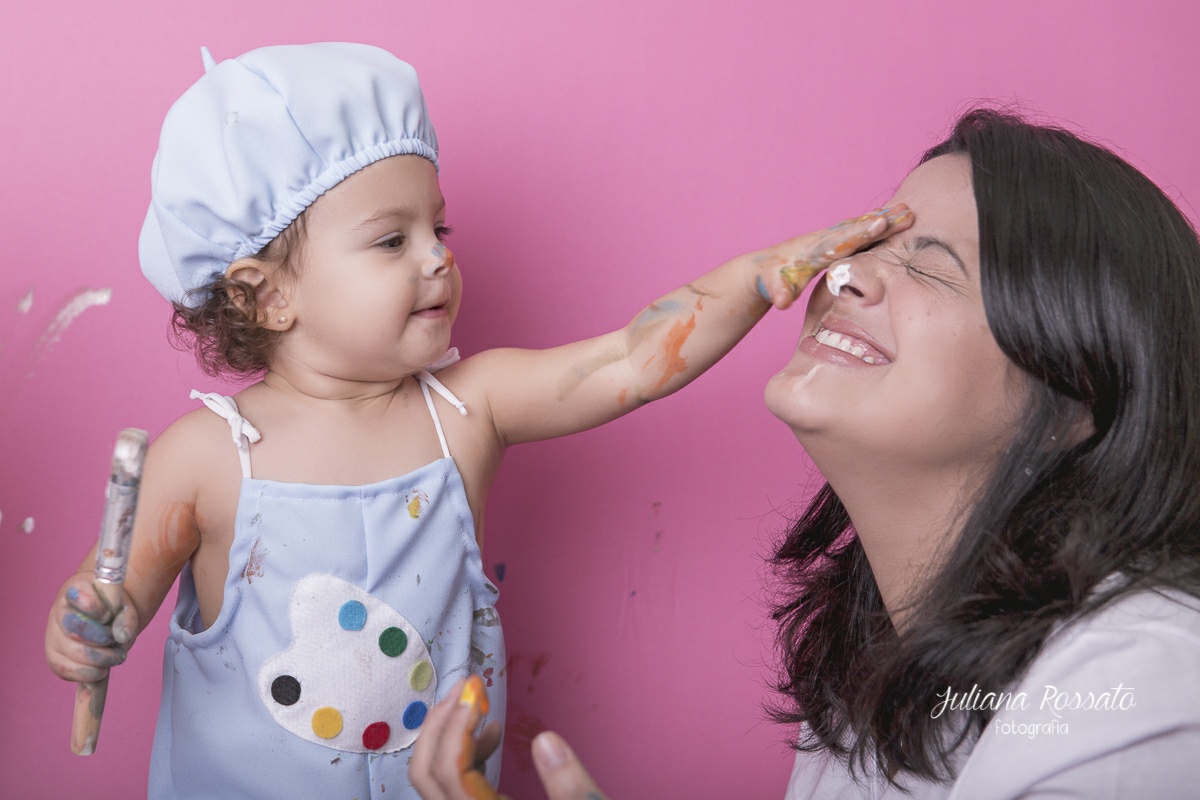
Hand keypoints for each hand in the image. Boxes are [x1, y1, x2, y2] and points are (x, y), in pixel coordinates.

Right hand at [45, 573, 137, 683]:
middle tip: (115, 641)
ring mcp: (53, 636)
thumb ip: (127, 618)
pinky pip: (65, 670)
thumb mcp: (125, 607)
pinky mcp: (54, 657)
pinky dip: (88, 674)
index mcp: (76, 590)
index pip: (79, 595)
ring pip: (73, 652)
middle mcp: (59, 612)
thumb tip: (122, 636)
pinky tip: (102, 670)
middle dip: (101, 638)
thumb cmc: (113, 609)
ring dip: (100, 659)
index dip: (95, 608)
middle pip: (75, 628)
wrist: (103, 617)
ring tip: (116, 656)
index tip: (108, 615)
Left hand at [411, 677, 607, 799]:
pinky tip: (492, 738)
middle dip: (441, 724)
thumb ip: (569, 787)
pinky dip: (462, 754)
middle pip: (426, 774)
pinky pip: (451, 787)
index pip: (448, 772)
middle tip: (466, 688)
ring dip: (449, 736)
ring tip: (483, 709)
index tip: (476, 690)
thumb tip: (546, 740)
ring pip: (434, 780)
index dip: (456, 725)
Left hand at [751, 203, 912, 308]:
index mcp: (814, 251)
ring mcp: (827, 238)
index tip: (881, 223)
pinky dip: (873, 223)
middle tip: (907, 212)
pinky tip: (890, 219)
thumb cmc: (768, 281)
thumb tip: (782, 301)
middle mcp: (823, 239)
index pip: (842, 241)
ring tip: (907, 211)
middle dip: (881, 221)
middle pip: (856, 228)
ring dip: (882, 218)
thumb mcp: (771, 288)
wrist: (760, 269)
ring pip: (859, 226)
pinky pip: (856, 230)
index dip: (861, 233)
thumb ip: (779, 292)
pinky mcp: (831, 241)